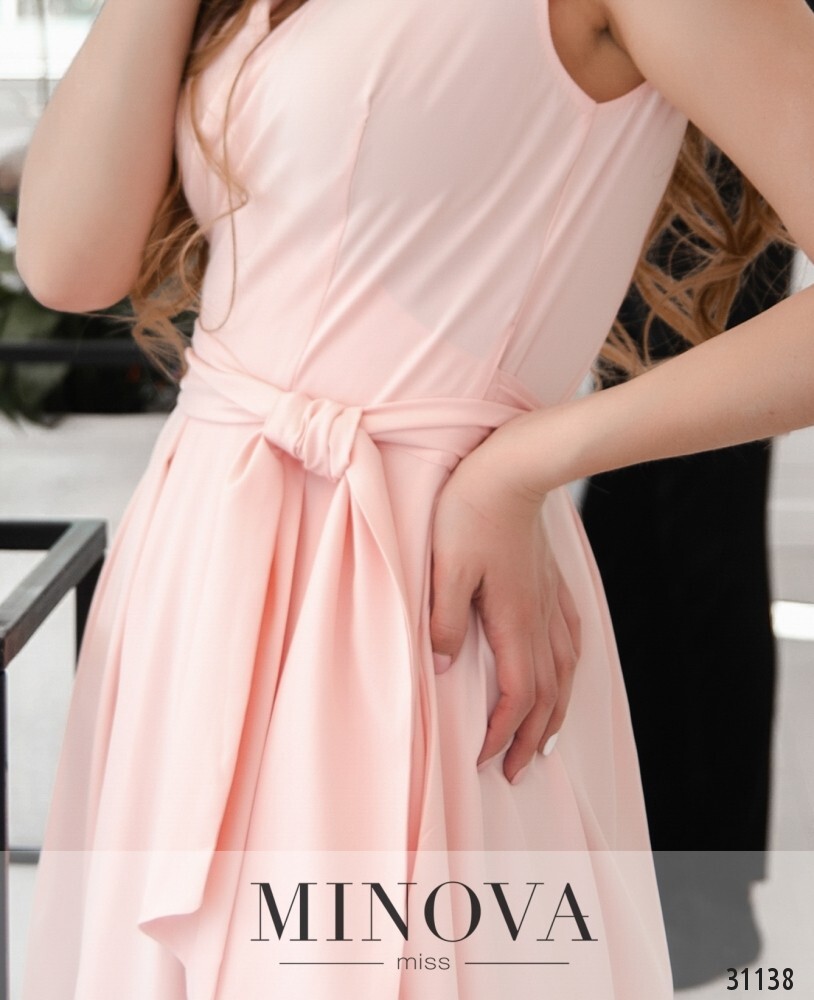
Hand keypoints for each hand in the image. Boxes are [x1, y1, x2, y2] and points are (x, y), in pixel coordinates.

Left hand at [429, 434, 580, 783]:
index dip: (502, 731)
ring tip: (544, 743)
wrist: (513, 468)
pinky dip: (570, 671)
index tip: (484, 757)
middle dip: (530, 739)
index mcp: (513, 619)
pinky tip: (567, 676)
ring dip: (555, 714)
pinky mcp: (553, 584)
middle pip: (546, 694)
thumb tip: (441, 667)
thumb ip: (444, 619)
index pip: (517, 694)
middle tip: (515, 771)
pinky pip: (572, 640)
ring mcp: (551, 601)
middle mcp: (540, 618)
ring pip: (565, 673)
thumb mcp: (445, 567)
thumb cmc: (472, 511)